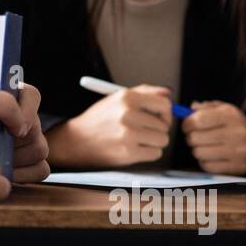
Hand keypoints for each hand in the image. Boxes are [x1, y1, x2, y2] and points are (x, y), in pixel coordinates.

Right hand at [44, 84, 172, 168]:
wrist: (77, 139)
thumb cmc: (99, 118)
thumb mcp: (117, 98)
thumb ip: (145, 92)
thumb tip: (168, 93)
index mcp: (127, 97)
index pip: (164, 104)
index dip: (166, 113)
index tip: (159, 117)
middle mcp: (128, 114)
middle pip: (164, 125)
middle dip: (158, 129)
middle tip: (145, 130)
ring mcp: (128, 134)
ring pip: (162, 140)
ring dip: (154, 141)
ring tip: (140, 139)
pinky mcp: (128, 153)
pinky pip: (155, 153)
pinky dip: (149, 152)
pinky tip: (136, 148)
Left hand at [181, 100, 245, 173]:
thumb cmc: (234, 126)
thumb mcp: (223, 110)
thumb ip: (204, 107)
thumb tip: (188, 110)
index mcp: (230, 115)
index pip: (197, 121)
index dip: (186, 124)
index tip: (187, 126)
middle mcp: (236, 132)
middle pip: (195, 138)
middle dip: (190, 137)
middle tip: (194, 136)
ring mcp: (237, 151)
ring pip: (198, 153)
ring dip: (196, 150)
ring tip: (203, 146)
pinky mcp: (237, 166)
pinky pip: (207, 166)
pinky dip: (204, 161)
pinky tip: (210, 156)